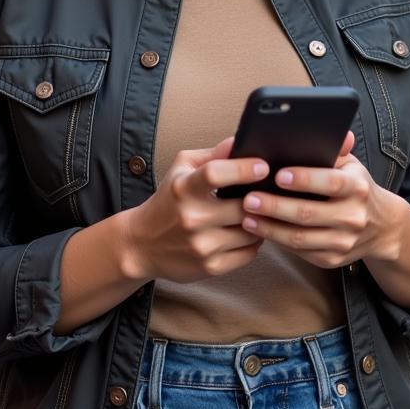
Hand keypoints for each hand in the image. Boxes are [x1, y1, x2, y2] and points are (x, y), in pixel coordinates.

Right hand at [122, 137, 268, 283]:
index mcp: (184, 188)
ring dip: (260, 220)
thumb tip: (241, 141)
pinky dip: (254, 241)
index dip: (243, 169)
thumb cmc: (168, 199)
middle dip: (259, 198)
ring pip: (251, 231)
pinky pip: (249, 253)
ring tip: (258, 211)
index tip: (263, 167)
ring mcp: (202, 246)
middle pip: (242, 206)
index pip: (215, 174)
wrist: (141, 244)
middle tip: (268, 192)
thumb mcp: (182, 168)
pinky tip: (248, 231)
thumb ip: (213, 154)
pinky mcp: (210, 267)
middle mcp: (192, 218)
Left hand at [240, 131, 404, 269]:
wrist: (381, 226)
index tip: (278, 175)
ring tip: (247, 216)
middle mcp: (353, 216)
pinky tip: (260, 230)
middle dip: (275, 206)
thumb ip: (335, 148)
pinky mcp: (332, 258)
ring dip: (270, 228)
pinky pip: (300, 252)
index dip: (304, 179)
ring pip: (300, 237)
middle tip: (249, 198)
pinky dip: (277, 240)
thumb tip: (325, 129)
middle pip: (309, 213)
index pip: (330, 182)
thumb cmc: (354, 187)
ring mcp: (343, 241)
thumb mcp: (350, 165)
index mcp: (357, 187)